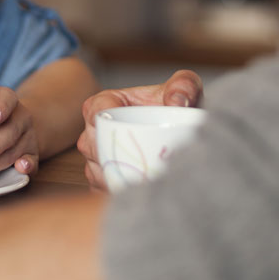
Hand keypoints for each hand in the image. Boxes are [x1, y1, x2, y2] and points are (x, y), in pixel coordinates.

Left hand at [0, 87, 38, 184]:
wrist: (18, 125)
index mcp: (5, 100)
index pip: (7, 99)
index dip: (0, 107)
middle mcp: (19, 117)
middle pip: (9, 131)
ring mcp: (27, 137)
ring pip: (15, 151)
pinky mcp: (32, 154)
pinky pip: (33, 162)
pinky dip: (28, 166)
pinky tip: (20, 170)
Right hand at [76, 70, 202, 189]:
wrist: (184, 133)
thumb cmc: (177, 106)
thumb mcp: (186, 88)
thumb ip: (184, 85)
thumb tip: (176, 102)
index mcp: (106, 103)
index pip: (94, 110)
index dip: (104, 120)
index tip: (127, 130)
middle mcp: (95, 131)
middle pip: (92, 145)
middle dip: (115, 154)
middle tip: (145, 162)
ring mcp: (97, 158)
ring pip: (97, 171)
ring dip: (118, 177)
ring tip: (147, 180)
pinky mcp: (103, 181)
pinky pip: (103, 191)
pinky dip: (120, 193)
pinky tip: (143, 193)